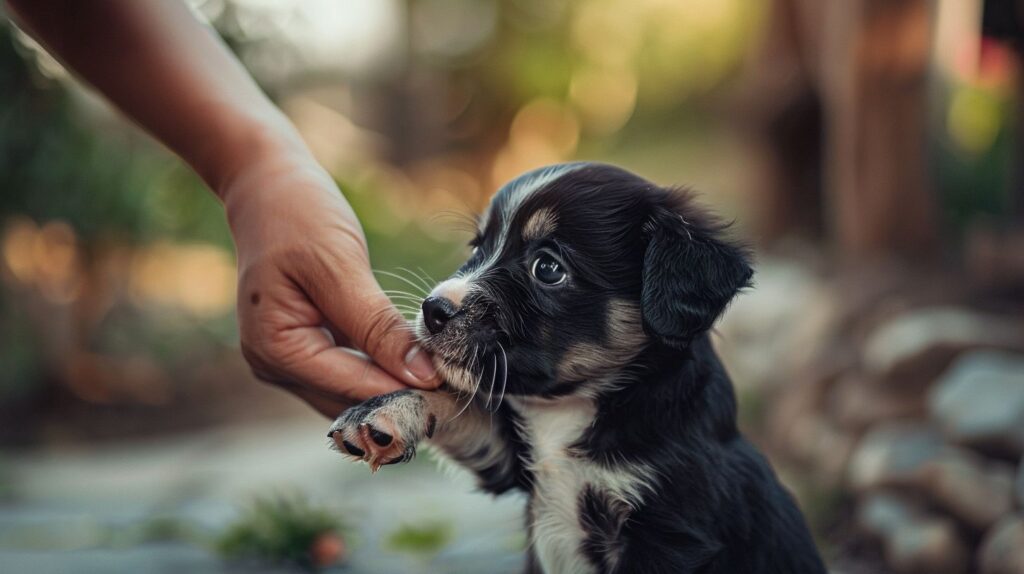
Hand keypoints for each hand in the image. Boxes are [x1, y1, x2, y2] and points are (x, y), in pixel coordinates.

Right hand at [220, 149, 438, 416]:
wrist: (265, 185)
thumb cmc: (297, 214)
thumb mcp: (340, 266)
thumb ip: (378, 326)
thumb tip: (423, 375)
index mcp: (276, 349)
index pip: (353, 388)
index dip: (405, 394)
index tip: (455, 390)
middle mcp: (274, 365)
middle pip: (350, 402)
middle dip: (401, 397)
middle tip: (459, 388)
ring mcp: (284, 360)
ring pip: (350, 393)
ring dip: (393, 387)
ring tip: (445, 378)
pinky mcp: (302, 347)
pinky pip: (347, 371)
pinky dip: (379, 369)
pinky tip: (415, 361)